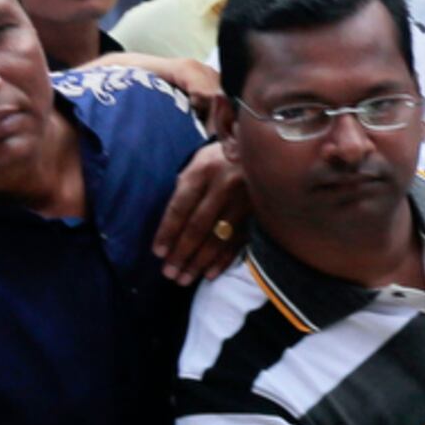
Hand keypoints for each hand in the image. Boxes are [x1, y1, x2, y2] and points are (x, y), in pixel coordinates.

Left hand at [155, 142, 248, 284]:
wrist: (266, 145)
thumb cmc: (222, 157)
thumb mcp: (200, 161)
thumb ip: (186, 187)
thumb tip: (172, 224)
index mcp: (204, 170)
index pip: (180, 207)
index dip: (167, 232)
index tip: (158, 253)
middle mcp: (225, 185)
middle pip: (198, 226)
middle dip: (181, 253)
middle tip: (169, 274)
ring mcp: (246, 200)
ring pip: (219, 238)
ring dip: (200, 262)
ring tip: (184, 279)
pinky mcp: (260, 213)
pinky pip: (239, 242)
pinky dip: (223, 260)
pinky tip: (210, 274)